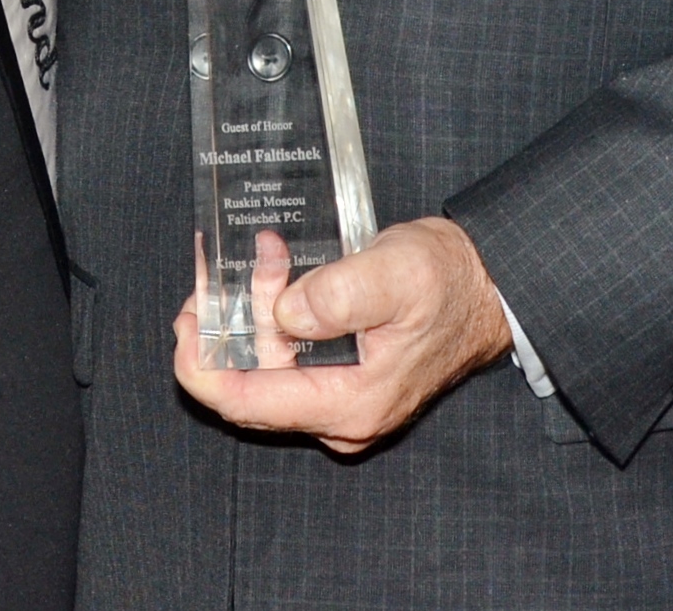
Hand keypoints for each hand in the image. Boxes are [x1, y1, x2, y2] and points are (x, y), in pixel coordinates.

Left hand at [171, 217, 511, 453]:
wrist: (488, 289)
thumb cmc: (447, 280)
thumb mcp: (394, 272)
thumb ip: (338, 294)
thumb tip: (284, 313)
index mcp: (349, 403)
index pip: (247, 403)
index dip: (200, 366)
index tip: (183, 320)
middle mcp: (340, 417)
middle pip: (250, 381)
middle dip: (231, 319)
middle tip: (237, 259)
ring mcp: (340, 404)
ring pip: (266, 367)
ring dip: (254, 310)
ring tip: (268, 254)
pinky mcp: (342, 382)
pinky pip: (286, 359)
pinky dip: (272, 317)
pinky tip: (276, 276)